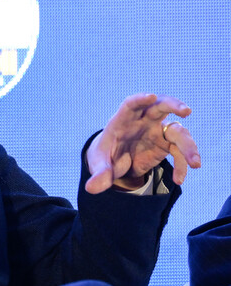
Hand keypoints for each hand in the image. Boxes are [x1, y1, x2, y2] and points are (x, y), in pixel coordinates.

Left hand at [85, 94, 200, 193]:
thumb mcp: (99, 165)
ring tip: (194, 163)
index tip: (151, 96)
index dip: (140, 99)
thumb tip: (91, 189)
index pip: (131, 105)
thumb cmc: (104, 156)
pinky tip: (179, 179)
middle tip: (186, 111)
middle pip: (160, 106)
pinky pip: (179, 151)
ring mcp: (156, 131)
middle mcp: (142, 121)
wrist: (114, 162)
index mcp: (122, 121)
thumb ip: (99, 174)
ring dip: (188, 145)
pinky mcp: (166, 144)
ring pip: (177, 130)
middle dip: (173, 105)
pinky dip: (182, 165)